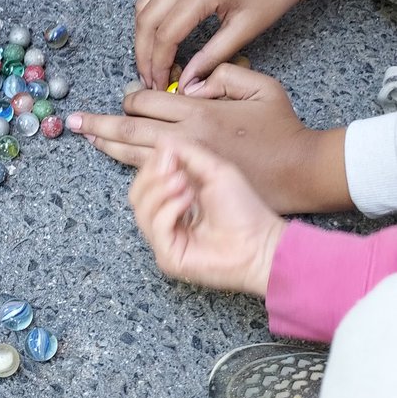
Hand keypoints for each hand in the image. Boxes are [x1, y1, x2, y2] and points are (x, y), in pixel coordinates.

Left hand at [68, 63, 350, 214]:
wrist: (301, 173)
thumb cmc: (284, 130)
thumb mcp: (262, 87)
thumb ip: (226, 75)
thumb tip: (191, 81)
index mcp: (199, 110)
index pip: (146, 101)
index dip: (131, 97)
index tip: (125, 97)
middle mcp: (184, 138)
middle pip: (129, 129)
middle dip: (98, 123)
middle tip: (73, 122)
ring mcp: (183, 166)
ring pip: (132, 155)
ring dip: (106, 145)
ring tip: (86, 138)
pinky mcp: (188, 187)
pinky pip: (149, 175)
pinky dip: (129, 165)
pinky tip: (117, 159)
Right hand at [129, 141, 286, 296]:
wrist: (261, 242)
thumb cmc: (244, 211)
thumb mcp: (215, 171)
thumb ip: (189, 154)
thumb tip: (163, 140)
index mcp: (175, 201)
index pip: (146, 181)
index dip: (152, 165)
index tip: (170, 154)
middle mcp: (166, 221)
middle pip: (136, 196)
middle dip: (152, 177)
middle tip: (175, 170)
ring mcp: (165, 241)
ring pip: (141, 211)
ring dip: (161, 191)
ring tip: (185, 184)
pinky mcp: (168, 257)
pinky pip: (156, 228)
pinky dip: (169, 210)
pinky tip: (188, 202)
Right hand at [135, 0, 339, 89]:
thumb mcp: (247, 28)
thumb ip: (212, 57)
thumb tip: (187, 83)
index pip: (166, 34)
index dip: (158, 65)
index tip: (159, 85)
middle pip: (146, 20)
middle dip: (143, 54)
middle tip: (150, 79)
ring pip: (143, 5)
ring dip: (143, 35)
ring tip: (152, 61)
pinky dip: (150, 17)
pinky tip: (159, 36)